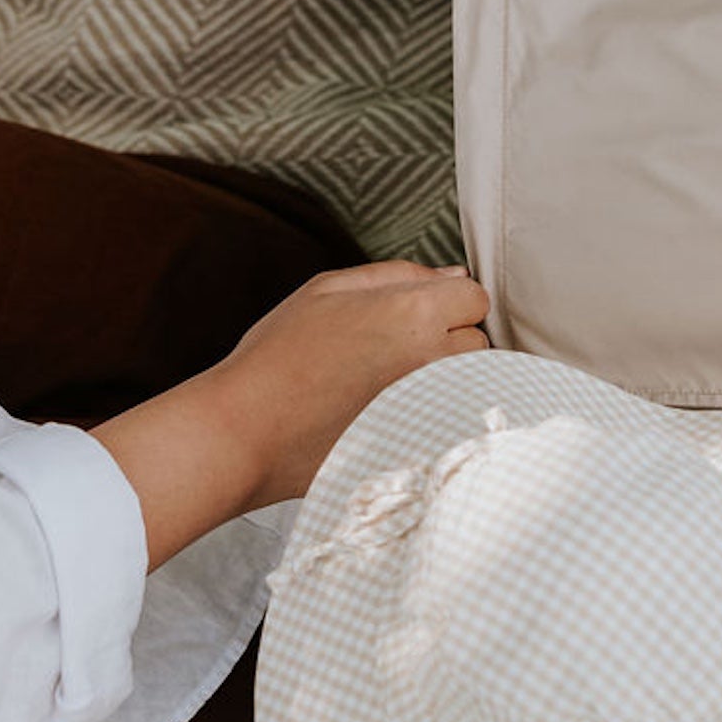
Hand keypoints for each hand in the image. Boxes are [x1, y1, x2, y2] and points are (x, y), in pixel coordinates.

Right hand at [91, 260, 488, 567]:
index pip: (476, 298)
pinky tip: (390, 416)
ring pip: (468, 384)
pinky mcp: (423, 445)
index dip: (448, 302)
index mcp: (413, 313)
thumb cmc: (278, 356)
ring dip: (444, 379)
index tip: (415, 315)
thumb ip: (398, 276)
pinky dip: (432, 417)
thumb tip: (453, 277)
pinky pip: (451, 422)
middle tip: (395, 351)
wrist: (243, 432)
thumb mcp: (327, 290)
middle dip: (449, 339)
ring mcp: (432, 407)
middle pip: (477, 342)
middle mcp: (433, 360)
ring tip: (388, 385)